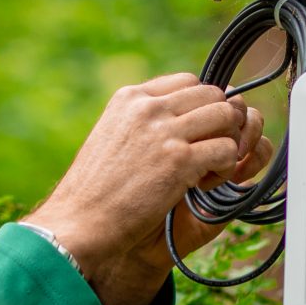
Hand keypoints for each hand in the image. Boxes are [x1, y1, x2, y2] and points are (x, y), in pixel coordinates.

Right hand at [90, 109, 272, 304]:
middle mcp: (148, 107)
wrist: (79, 223)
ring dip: (226, 144)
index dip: (201, 109)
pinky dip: (224, 170)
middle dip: (220, 125)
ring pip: (226, 117)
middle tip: (207, 155)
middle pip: (213, 95)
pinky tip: (202, 187)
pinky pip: (227, 150)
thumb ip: (142, 121)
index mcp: (130, 97)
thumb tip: (179, 117)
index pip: (188, 82)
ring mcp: (164, 132)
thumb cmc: (94, 190)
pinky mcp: (179, 160)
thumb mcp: (112, 137)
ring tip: (206, 170)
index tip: (193, 136)